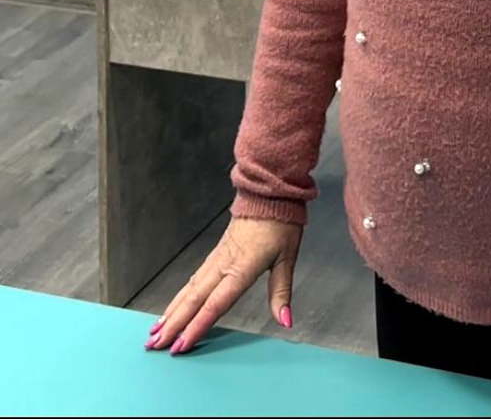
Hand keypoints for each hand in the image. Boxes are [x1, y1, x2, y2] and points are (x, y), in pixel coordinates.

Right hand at [143, 218, 302, 355]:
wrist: (269, 194)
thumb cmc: (280, 225)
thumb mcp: (287, 258)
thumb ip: (281, 292)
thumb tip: (285, 320)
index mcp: (241, 268)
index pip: (215, 304)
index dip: (197, 326)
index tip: (181, 345)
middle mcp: (223, 265)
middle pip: (193, 300)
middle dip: (173, 325)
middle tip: (155, 345)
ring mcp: (216, 259)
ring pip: (188, 289)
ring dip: (171, 312)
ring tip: (155, 332)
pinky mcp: (215, 254)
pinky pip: (193, 279)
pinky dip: (179, 296)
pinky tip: (172, 308)